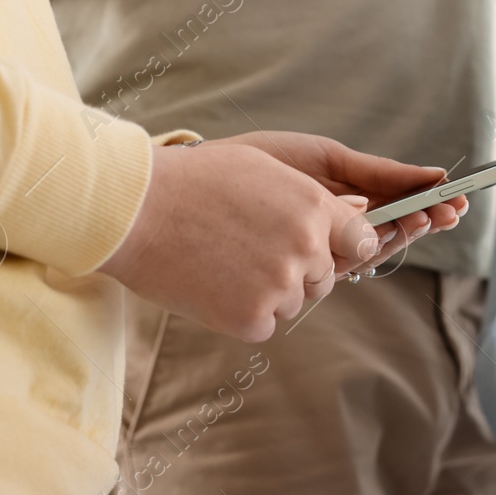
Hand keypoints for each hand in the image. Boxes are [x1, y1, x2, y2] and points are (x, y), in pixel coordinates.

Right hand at [99, 132, 462, 342]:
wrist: (133, 211)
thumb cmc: (193, 182)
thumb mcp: (264, 170)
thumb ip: (309, 200)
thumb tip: (345, 221)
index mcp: (315, 207)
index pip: (361, 239)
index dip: (341, 245)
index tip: (322, 248)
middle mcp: (307, 248)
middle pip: (324, 277)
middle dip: (297, 269)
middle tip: (249, 251)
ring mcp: (280, 286)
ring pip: (292, 301)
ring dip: (266, 292)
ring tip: (222, 261)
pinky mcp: (250, 319)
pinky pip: (262, 324)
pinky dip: (240, 314)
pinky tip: (211, 285)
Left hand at [234, 130, 467, 278]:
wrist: (205, 180)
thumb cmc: (262, 163)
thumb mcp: (327, 159)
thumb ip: (378, 172)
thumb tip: (433, 176)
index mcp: (347, 203)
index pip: (398, 209)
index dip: (428, 206)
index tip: (456, 199)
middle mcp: (339, 232)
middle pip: (394, 233)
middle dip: (425, 223)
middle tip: (450, 212)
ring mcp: (323, 251)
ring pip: (375, 250)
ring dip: (404, 234)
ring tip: (424, 215)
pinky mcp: (304, 269)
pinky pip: (346, 263)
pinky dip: (371, 247)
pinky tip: (387, 227)